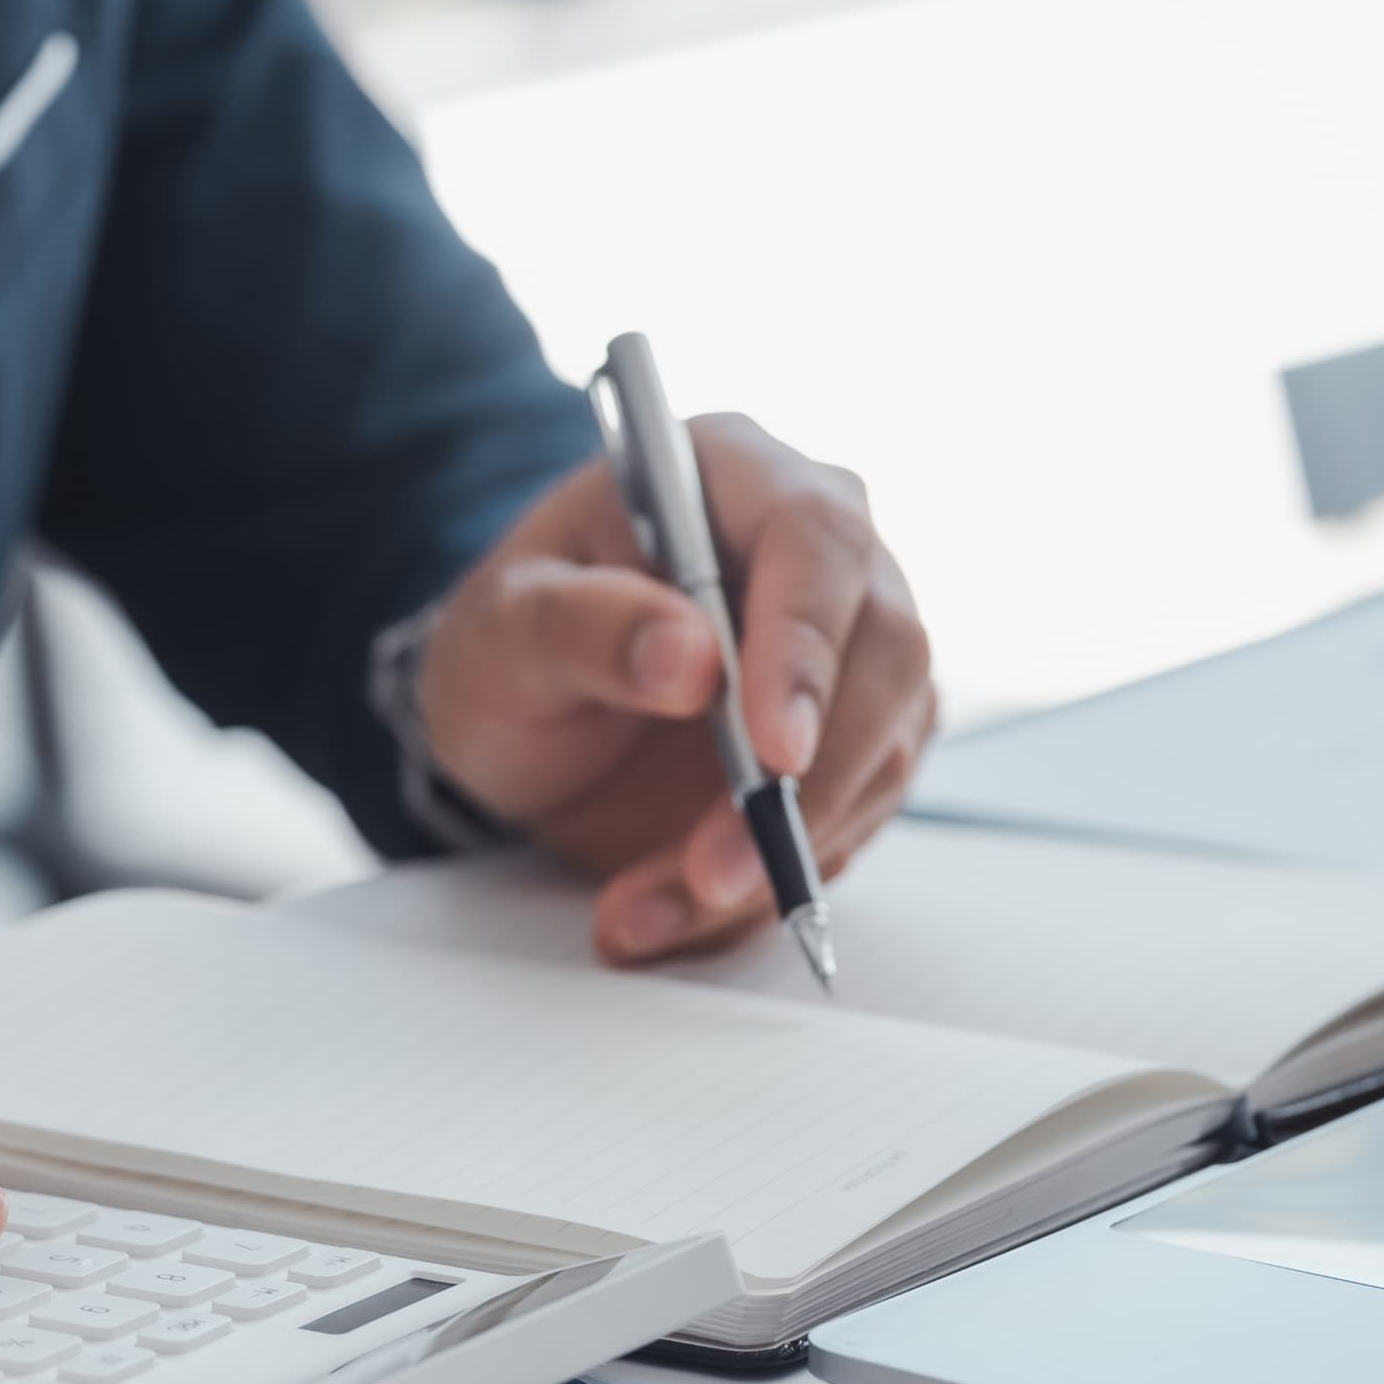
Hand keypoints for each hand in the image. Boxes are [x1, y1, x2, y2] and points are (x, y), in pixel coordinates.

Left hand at [418, 411, 934, 963]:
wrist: (522, 713)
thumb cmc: (512, 640)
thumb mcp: (499, 630)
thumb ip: (579, 627)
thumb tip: (688, 657)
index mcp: (733, 473)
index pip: (813, 540)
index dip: (803, 647)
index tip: (771, 752)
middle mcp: (820, 547)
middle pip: (884, 655)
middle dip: (805, 785)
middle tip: (709, 870)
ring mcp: (853, 646)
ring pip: (875, 757)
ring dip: (771, 858)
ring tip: (643, 910)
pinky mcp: (858, 738)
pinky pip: (847, 824)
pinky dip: (763, 889)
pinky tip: (667, 911)